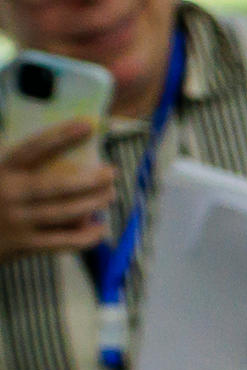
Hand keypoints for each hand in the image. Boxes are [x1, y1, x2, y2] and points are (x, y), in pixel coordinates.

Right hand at [0, 117, 114, 258]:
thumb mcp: (0, 177)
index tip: (87, 125)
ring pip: (66, 212)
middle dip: (90, 179)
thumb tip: (73, 168)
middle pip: (58, 186)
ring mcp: (18, 221)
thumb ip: (25, 172)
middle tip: (112, 173)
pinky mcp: (25, 245)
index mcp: (2, 171)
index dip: (61, 136)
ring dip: (93, 204)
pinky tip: (100, 229)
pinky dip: (87, 236)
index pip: (34, 149)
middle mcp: (10, 194)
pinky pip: (64, 241)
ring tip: (110, 195)